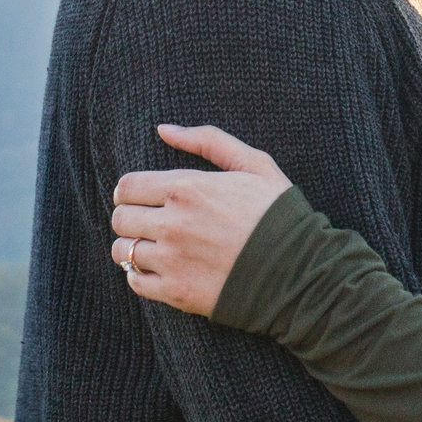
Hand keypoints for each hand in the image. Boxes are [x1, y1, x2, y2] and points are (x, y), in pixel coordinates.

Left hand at [109, 123, 293, 316]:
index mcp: (186, 188)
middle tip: (149, 222)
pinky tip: (160, 269)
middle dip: (130, 217)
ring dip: (132, 247)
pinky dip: (140, 275)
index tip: (140, 197)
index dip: (131, 190)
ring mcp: (172, 260)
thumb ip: (207, 141)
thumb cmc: (278, 213)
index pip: (127, 186)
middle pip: (121, 218)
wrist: (300, 271)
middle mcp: (172, 223)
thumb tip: (163, 129)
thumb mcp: (253, 164)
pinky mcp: (176, 292)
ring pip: (122, 251)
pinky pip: (135, 282)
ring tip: (154, 247)